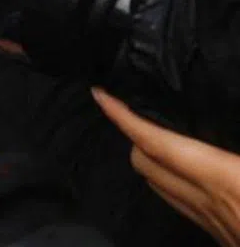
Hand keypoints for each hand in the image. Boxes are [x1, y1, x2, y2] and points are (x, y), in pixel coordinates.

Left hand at [94, 88, 239, 246]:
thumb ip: (235, 146)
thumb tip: (225, 133)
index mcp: (222, 177)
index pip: (155, 143)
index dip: (123, 117)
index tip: (101, 95)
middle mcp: (208, 202)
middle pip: (143, 165)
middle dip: (132, 136)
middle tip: (139, 111)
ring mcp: (215, 225)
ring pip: (160, 188)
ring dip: (151, 160)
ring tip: (159, 136)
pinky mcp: (223, 238)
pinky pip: (184, 205)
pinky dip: (175, 183)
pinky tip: (194, 172)